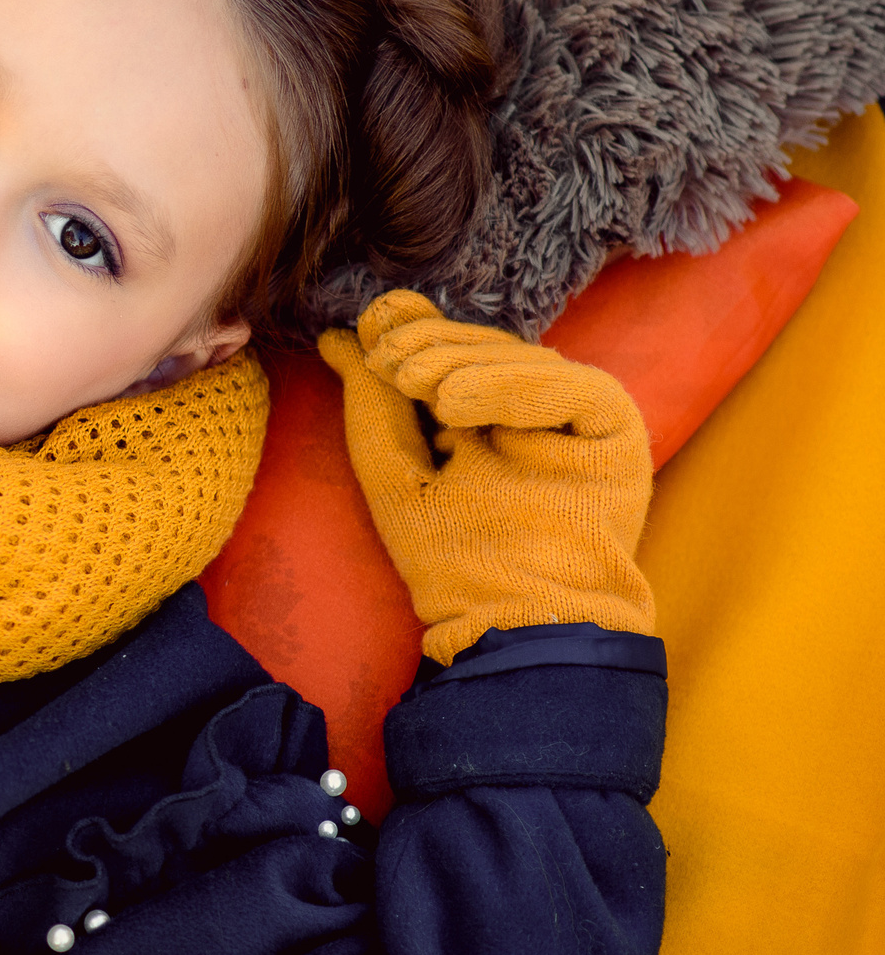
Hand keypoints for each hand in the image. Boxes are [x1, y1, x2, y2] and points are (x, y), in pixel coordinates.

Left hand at [317, 290, 653, 664]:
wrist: (511, 620)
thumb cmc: (452, 559)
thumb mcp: (396, 472)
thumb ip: (372, 405)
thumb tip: (338, 337)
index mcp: (486, 414)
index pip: (453, 351)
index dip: (415, 334)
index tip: (372, 336)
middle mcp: (534, 411)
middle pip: (487, 349)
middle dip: (433, 346)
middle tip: (390, 361)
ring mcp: (577, 421)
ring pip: (525, 360)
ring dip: (464, 362)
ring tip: (417, 382)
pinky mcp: (615, 432)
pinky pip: (575, 389)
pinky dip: (513, 386)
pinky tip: (456, 403)